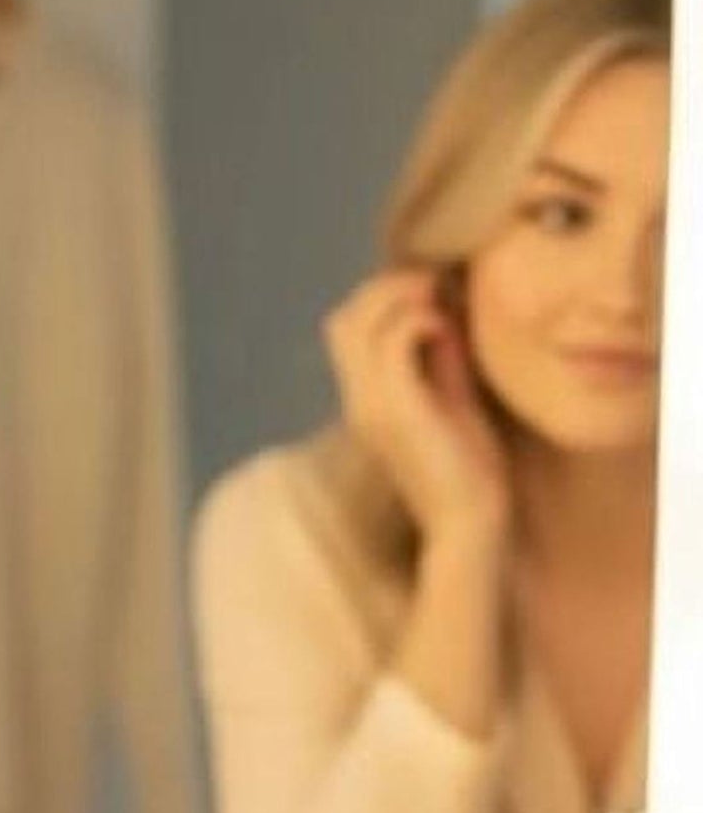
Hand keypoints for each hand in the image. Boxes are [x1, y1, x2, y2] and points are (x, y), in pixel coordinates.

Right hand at [324, 269, 510, 545]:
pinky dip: (422, 321)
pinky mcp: (396, 410)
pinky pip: (394, 339)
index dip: (382, 298)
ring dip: (403, 299)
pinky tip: (450, 334)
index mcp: (364, 399)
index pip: (344, 327)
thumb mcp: (453, 401)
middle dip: (387, 289)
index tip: (433, 299)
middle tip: (435, 293)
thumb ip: (441, 359)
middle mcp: (357, 399)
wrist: (470, 524)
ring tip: (442, 310)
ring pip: (359, 320)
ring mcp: (371, 405)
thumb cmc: (469, 471)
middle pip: (342, 318)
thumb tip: (443, 314)